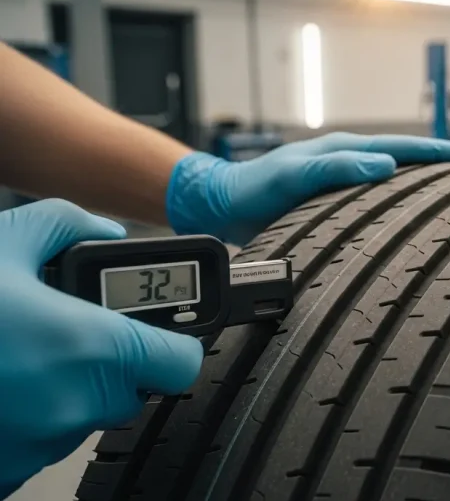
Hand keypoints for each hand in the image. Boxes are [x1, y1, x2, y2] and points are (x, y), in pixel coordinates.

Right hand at [0, 200, 203, 495]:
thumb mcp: (5, 240)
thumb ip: (70, 225)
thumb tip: (107, 231)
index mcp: (92, 347)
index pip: (182, 363)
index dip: (173, 344)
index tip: (155, 333)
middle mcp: (75, 405)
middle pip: (133, 390)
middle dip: (111, 363)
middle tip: (67, 335)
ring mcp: (40, 446)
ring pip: (84, 417)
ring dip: (66, 391)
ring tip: (18, 357)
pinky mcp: (9, 471)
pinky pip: (41, 444)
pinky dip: (27, 419)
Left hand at [166, 133, 449, 244]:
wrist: (220, 205)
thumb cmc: (253, 190)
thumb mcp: (292, 176)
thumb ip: (335, 168)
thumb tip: (387, 164)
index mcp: (347, 150)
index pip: (408, 147)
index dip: (445, 153)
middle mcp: (351, 162)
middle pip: (411, 159)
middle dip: (447, 164)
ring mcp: (345, 182)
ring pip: (399, 179)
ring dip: (430, 184)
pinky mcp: (336, 203)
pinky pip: (381, 201)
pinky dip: (405, 204)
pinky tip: (415, 220)